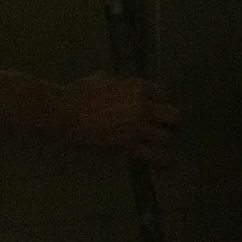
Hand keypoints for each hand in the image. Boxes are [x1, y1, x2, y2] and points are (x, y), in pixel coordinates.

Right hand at [61, 74, 179, 163]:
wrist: (67, 111)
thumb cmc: (80, 92)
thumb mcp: (104, 79)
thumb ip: (121, 84)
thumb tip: (126, 88)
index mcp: (138, 87)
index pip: (164, 95)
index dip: (161, 103)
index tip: (158, 109)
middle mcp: (143, 106)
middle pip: (174, 115)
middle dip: (172, 122)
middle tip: (165, 127)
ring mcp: (138, 126)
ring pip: (167, 136)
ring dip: (163, 139)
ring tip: (159, 143)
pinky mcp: (129, 145)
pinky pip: (156, 156)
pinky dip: (165, 160)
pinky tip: (170, 162)